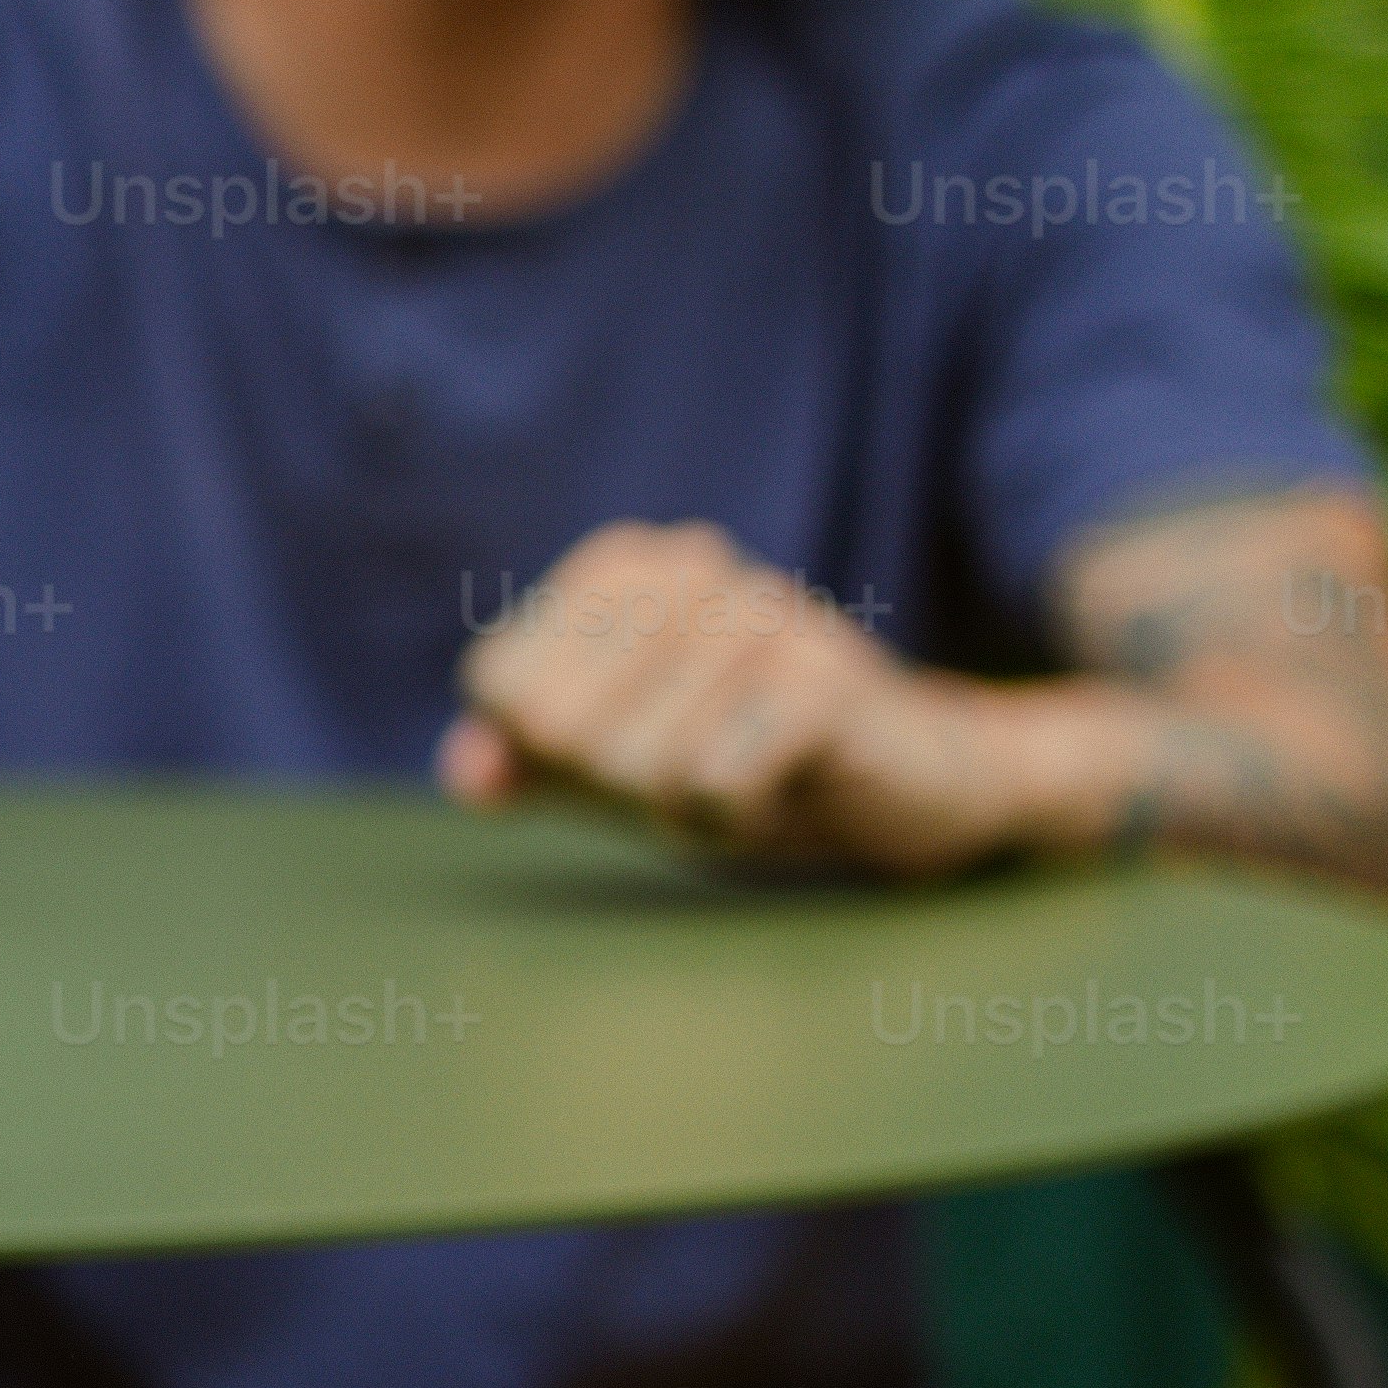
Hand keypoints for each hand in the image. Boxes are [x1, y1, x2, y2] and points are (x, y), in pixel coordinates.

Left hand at [447, 517, 1029, 877]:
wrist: (921, 783)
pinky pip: (710, 788)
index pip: (501, 688)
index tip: (645, 746)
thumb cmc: (759, 765)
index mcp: (624, 568)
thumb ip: (531, 760)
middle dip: (622, 785)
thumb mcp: (624, 764)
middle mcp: (688, 569)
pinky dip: (738, 819)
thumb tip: (466, 774)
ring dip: (691, 807)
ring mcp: (758, 618)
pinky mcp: (817, 683)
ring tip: (755, 774)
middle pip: (559, 729)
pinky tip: (788, 790)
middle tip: (705, 770)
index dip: (554, 754)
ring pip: (635, 766)